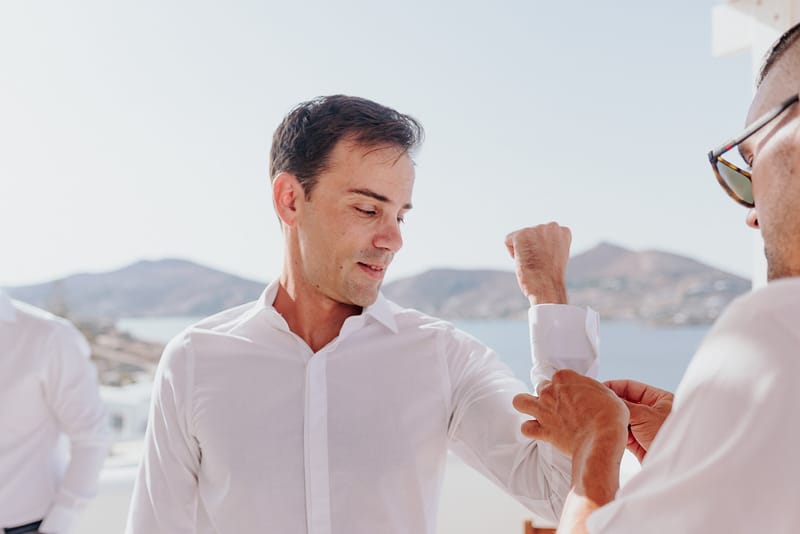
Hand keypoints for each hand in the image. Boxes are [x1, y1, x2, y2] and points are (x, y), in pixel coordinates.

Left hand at [505, 222, 570, 304]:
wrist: (547, 287)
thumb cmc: (551, 277)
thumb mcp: (555, 255)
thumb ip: (548, 243)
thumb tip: (536, 241)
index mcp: (563, 231)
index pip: (544, 235)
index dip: (542, 250)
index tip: (548, 260)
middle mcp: (551, 226)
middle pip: (531, 235)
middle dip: (532, 249)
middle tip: (540, 263)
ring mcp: (536, 229)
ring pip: (520, 238)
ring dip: (523, 251)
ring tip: (533, 263)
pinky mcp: (521, 235)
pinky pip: (508, 240)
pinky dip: (512, 253)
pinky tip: (523, 261)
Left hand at [512, 370, 628, 457]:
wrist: (602, 439)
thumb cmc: (609, 416)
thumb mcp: (606, 393)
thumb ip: (590, 390)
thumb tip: (588, 395)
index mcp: (565, 378)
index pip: (560, 376)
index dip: (569, 386)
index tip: (576, 396)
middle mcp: (550, 391)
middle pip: (542, 387)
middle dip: (550, 396)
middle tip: (562, 407)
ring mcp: (544, 410)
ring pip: (521, 401)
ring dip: (527, 405)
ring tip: (538, 412)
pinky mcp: (543, 430)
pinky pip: (526, 428)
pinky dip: (531, 429)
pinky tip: (540, 431)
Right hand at [604, 379, 673, 461]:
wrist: (678, 465)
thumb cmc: (671, 436)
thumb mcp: (645, 415)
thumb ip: (624, 404)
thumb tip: (606, 397)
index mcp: (659, 399)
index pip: (631, 387)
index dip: (614, 387)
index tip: (599, 390)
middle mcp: (651, 412)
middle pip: (625, 403)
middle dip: (612, 405)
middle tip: (597, 405)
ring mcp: (644, 427)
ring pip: (622, 418)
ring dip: (613, 420)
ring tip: (600, 419)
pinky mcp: (639, 442)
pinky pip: (622, 433)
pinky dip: (615, 432)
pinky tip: (607, 431)